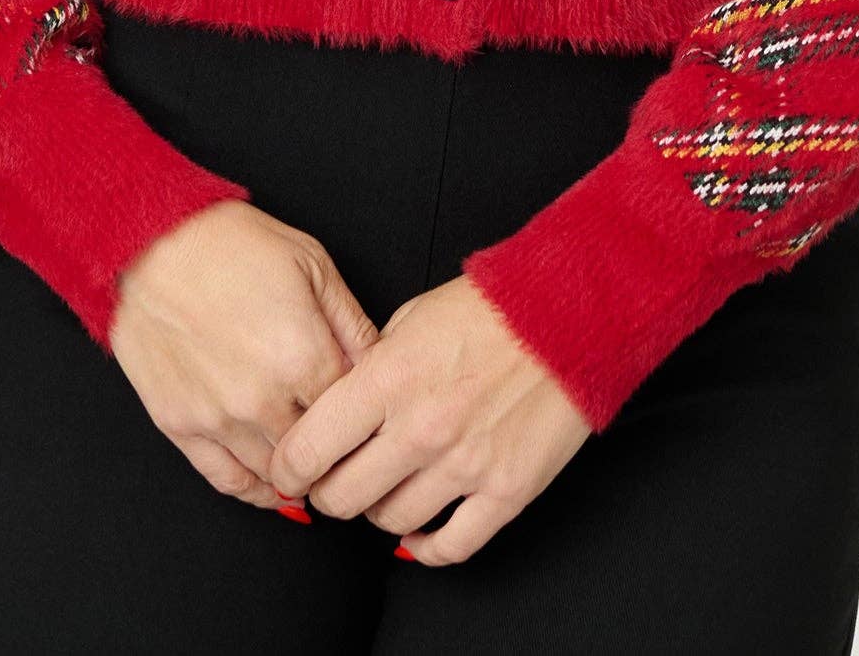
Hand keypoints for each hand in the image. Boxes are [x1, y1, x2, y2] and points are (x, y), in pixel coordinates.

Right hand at [109, 200, 380, 512]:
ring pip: (274, 476)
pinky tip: (269, 484)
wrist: (150, 241)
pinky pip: (225, 480)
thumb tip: (378, 367)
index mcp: (303, 354)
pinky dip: (253, 490)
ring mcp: (218, 417)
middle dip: (333, 452)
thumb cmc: (230, 243)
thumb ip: (351, 322)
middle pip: (316, 454)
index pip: (353, 417)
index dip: (364, 418)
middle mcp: (263, 397)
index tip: (367, 419)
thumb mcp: (311, 263)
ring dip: (295, 474)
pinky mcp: (179, 425)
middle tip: (342, 445)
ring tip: (309, 463)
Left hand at [265, 272, 592, 563]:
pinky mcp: (507, 491)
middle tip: (334, 481)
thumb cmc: (492, 309)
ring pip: (390, 522)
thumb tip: (337, 410)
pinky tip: (421, 529)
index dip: (289, 467)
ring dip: (379, 511)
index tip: (291, 468)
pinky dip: (427, 547)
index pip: (309, 448)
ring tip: (386, 489)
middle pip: (342, 497)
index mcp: (390, 378)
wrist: (569, 315)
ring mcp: (465, 464)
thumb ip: (369, 367)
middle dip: (329, 493)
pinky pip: (452, 547)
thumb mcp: (410, 319)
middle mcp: (422, 427)